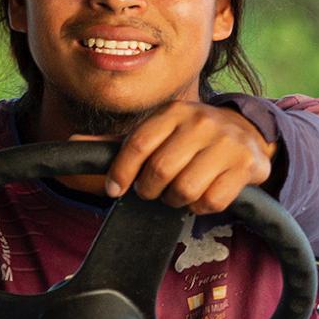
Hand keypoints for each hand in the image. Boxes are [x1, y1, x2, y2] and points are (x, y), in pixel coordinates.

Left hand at [99, 102, 276, 214]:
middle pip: (160, 170)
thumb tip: (70, 142)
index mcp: (174, 112)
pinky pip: (212, 201)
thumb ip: (118, 143)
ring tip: (177, 193)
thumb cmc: (189, 138)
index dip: (120, 171)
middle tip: (152, 191)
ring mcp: (226, 143)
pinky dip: (201, 207)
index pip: (138, 144)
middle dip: (149, 190)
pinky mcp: (246, 165)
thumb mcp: (158, 132)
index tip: (113, 189)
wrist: (247, 133)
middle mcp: (201, 122)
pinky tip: (201, 195)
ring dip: (175, 200)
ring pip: (186, 189)